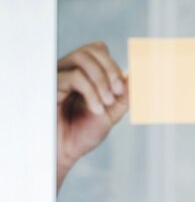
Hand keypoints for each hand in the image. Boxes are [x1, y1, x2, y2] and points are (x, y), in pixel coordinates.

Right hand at [57, 41, 127, 190]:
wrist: (65, 153)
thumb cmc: (83, 133)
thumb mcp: (112, 112)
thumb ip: (125, 94)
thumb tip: (137, 74)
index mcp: (83, 74)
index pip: (98, 50)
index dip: (114, 65)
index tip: (122, 90)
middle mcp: (68, 70)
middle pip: (92, 49)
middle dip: (111, 69)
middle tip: (117, 92)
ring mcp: (57, 76)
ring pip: (82, 57)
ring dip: (101, 80)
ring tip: (105, 103)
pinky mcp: (49, 85)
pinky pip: (75, 76)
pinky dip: (92, 92)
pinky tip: (95, 109)